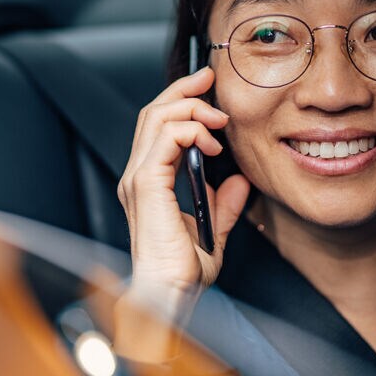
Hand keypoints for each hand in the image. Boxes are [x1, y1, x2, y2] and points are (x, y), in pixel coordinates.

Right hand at [117, 67, 250, 311]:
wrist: (169, 297)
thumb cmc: (181, 275)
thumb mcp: (212, 234)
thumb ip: (223, 206)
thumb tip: (238, 182)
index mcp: (148, 184)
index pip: (157, 127)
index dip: (181, 102)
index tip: (207, 89)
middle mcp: (137, 176)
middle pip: (153, 113)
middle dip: (183, 90)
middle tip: (209, 79)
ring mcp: (138, 179)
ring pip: (157, 118)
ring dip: (191, 109)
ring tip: (218, 118)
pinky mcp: (146, 185)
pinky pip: (165, 140)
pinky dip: (190, 131)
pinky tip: (213, 144)